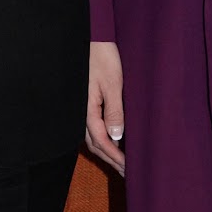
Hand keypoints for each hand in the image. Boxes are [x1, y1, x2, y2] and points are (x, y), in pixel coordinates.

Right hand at [86, 40, 124, 176]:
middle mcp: (81, 112)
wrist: (92, 38)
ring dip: (106, 151)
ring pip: (92, 137)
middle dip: (111, 159)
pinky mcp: (86, 102)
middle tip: (128, 173)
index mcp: (87, 109)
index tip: (129, 168)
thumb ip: (114, 110)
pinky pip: (93, 127)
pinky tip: (112, 141)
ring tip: (122, 162)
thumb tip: (116, 136)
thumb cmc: (102, 57)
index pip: (101, 141)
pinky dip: (103, 139)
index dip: (115, 157)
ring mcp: (82, 107)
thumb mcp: (112, 83)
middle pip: (95, 144)